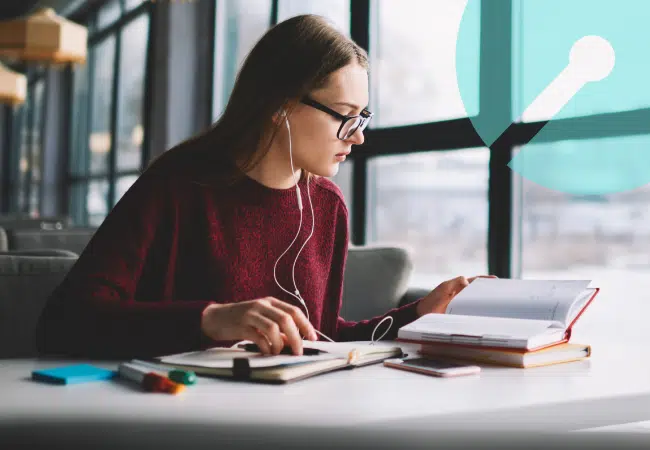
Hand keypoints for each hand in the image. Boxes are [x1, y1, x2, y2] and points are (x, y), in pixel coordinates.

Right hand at [201, 297, 317, 355]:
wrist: (215, 318)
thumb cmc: (241, 320)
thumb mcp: (261, 319)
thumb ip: (277, 328)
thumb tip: (293, 342)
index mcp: (270, 302)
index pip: (294, 311)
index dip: (306, 325)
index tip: (313, 338)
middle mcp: (262, 305)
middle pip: (286, 319)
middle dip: (296, 337)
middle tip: (298, 351)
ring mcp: (251, 314)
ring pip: (274, 328)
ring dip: (280, 344)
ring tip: (278, 352)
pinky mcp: (241, 325)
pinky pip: (259, 336)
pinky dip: (266, 346)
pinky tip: (266, 351)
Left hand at [416, 275, 497, 316]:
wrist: (424, 314)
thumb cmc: (433, 299)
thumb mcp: (444, 288)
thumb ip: (455, 283)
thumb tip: (467, 281)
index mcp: (461, 287)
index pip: (476, 282)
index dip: (485, 280)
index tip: (496, 280)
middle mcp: (464, 296)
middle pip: (480, 293)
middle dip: (490, 292)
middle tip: (501, 294)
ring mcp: (464, 306)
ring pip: (478, 304)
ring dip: (487, 305)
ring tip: (498, 306)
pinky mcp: (462, 316)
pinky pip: (473, 314)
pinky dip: (480, 315)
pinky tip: (487, 317)